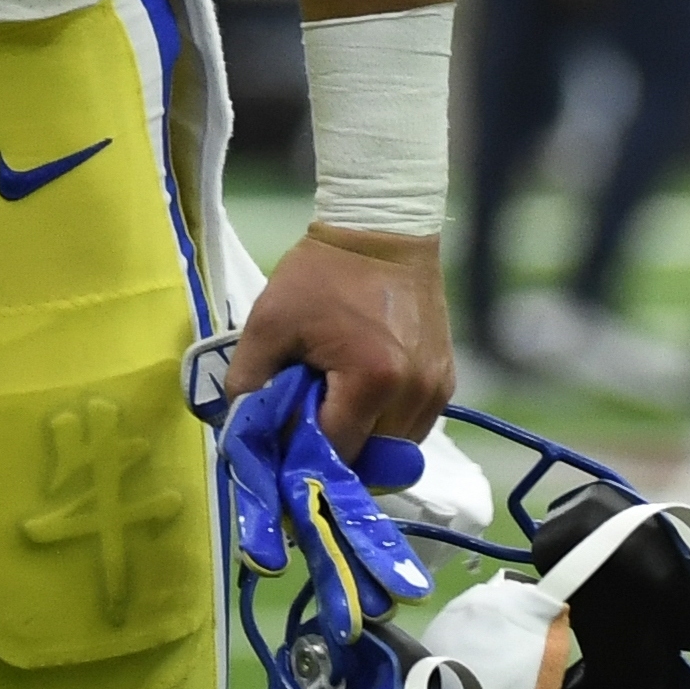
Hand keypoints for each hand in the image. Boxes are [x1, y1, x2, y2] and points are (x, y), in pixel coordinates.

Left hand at [230, 225, 453, 466]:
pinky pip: (411, 428)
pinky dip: (383, 425)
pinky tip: (357, 397)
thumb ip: (248, 382)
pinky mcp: (446, 382)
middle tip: (302, 426)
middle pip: (368, 459)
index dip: (302, 454)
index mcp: (372, 379)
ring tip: (331, 407)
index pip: (335, 451)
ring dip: (361, 442)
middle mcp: (413, 394)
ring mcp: (436, 391)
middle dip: (332, 450)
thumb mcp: (267, 321)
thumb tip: (242, 430)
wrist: (382, 229)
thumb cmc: (322, 273)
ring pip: (394, 450)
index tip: (279, 443)